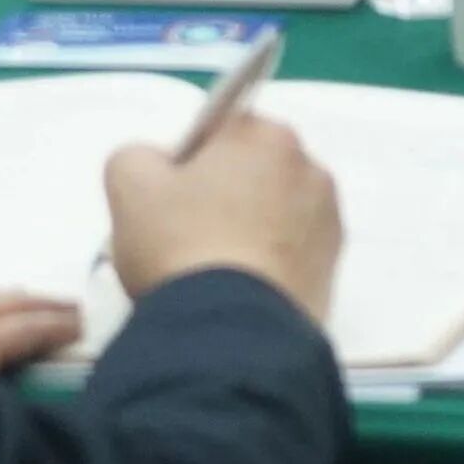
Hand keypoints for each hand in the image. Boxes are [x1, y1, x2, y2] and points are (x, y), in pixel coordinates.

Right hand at [103, 106, 344, 317]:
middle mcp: (310, 167)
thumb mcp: (129, 185)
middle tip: (184, 239)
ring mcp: (328, 218)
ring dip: (248, 230)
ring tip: (212, 271)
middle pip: (251, 172)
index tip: (168, 202)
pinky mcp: (334, 266)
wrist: (229, 331)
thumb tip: (157, 161)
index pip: (219, 132)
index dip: (187, 165)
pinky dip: (268, 264)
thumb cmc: (179, 246)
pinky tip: (239, 290)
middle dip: (221, 197)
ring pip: (274, 213)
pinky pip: (292, 252)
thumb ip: (137, 155)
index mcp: (265, 135)